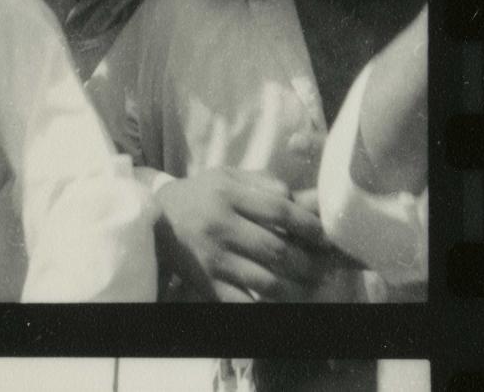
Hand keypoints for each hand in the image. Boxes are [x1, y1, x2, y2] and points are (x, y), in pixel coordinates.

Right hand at [156, 169, 328, 301]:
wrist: (158, 218)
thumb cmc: (201, 194)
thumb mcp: (227, 176)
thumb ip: (262, 182)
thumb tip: (298, 197)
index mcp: (227, 194)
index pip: (278, 210)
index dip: (308, 225)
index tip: (325, 236)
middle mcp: (220, 225)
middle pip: (276, 249)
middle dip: (308, 263)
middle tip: (325, 268)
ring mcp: (213, 258)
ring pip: (266, 281)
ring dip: (296, 289)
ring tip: (311, 287)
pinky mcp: (207, 284)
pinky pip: (244, 303)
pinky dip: (268, 307)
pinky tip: (283, 303)